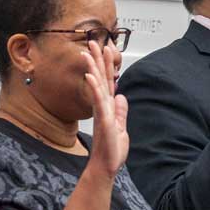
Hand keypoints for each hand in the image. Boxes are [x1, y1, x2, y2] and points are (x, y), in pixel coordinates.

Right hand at [84, 40, 128, 178]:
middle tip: (92, 41)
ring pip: (96, 86)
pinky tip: (90, 76)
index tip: (106, 48)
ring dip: (92, 68)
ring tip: (87, 53)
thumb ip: (121, 112)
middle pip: (100, 78)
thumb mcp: (121, 128)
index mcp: (109, 107)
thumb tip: (121, 97)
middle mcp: (103, 107)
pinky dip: (94, 88)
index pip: (109, 81)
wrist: (106, 167)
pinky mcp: (103, 120)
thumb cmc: (111, 151)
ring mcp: (102, 112)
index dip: (108, 64)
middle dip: (97, 59)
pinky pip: (98, 102)